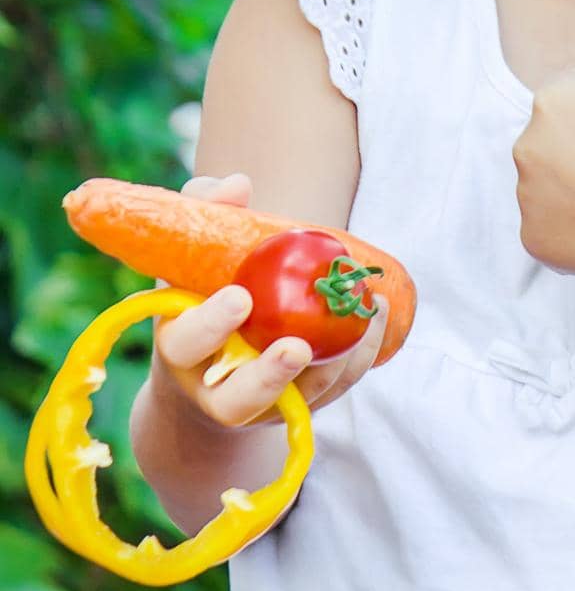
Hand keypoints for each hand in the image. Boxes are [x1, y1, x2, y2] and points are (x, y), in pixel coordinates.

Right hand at [149, 173, 388, 428]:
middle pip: (235, 401)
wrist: (216, 355)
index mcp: (180, 345)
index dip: (210, 326)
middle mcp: (213, 387)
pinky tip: (377, 317)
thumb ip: (208, 209)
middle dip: (266, 377)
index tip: (240, 298)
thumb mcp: (196, 248)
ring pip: (292, 402)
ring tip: (361, 321)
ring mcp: (257, 404)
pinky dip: (357, 360)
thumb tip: (237, 184)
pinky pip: (330, 392)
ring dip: (331, 368)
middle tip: (298, 346)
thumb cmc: (205, 286)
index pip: (185, 344)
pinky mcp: (297, 406)